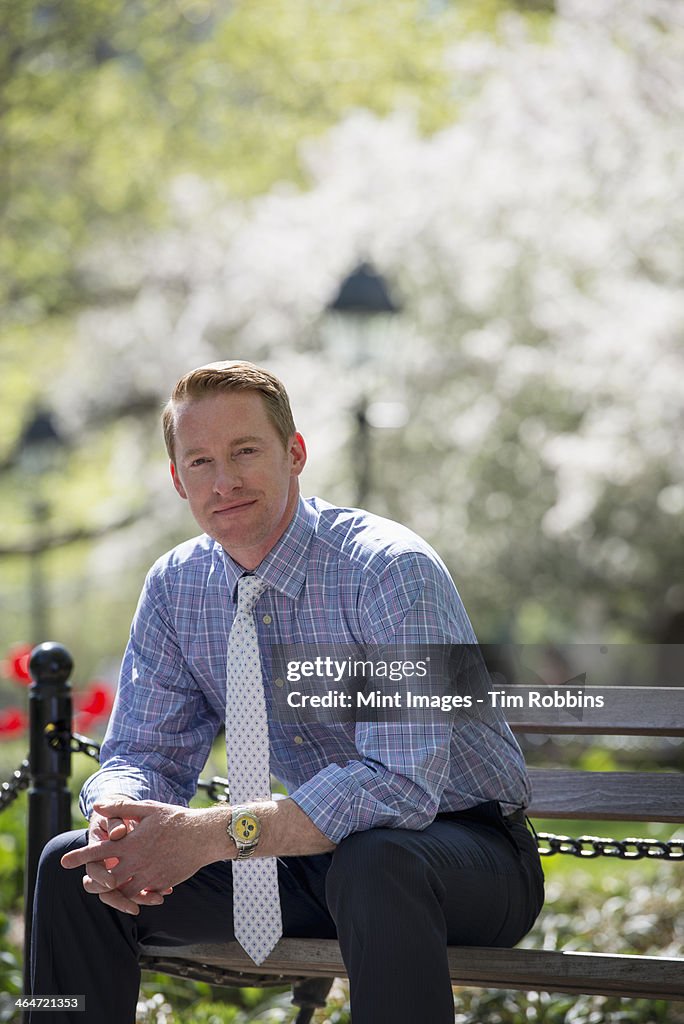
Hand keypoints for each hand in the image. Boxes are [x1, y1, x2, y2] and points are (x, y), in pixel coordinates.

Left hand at [62, 799, 207, 910]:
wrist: (204, 835)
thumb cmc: (175, 819)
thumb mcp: (148, 808)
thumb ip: (121, 808)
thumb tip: (97, 806)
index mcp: (131, 843)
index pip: (99, 852)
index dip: (80, 857)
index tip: (64, 861)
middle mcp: (138, 862)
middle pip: (108, 881)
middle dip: (95, 883)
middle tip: (87, 881)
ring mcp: (150, 875)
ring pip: (124, 893)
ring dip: (114, 892)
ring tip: (108, 888)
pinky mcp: (162, 884)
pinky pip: (144, 895)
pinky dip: (137, 895)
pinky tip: (135, 891)